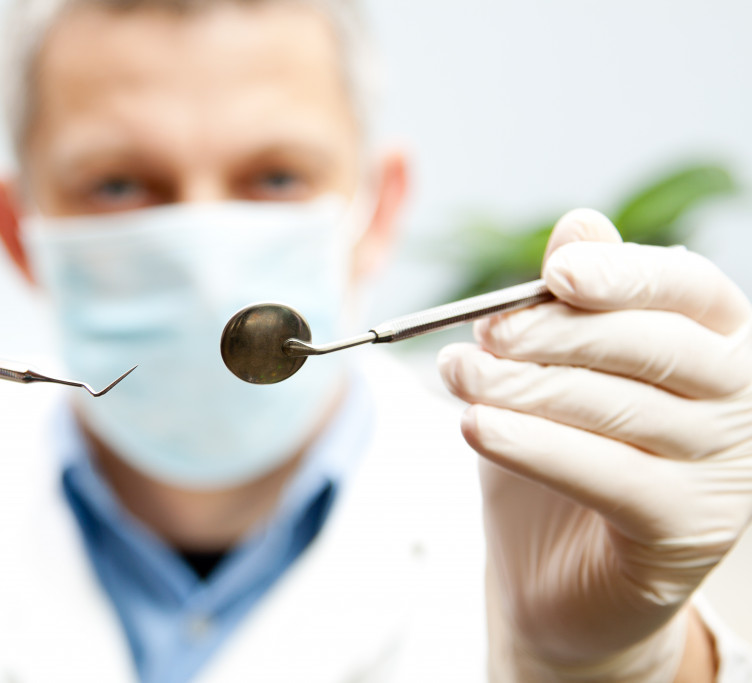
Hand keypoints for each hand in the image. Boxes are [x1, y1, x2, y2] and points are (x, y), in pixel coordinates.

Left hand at [438, 209, 751, 680]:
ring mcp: (724, 470)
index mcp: (717, 343)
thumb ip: (568, 303)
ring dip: (525, 385)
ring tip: (459, 375)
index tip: (557, 273)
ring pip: (620, 408)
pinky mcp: (687, 530)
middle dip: (557, 333)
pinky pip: (605, 474)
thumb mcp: (553, 371)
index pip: (688, 289)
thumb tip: (579, 223)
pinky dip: (532, 445)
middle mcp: (739, 400)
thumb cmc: (558, 459)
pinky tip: (475, 425)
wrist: (555, 579)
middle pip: (655, 345)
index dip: (625, 275)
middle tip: (483, 335)